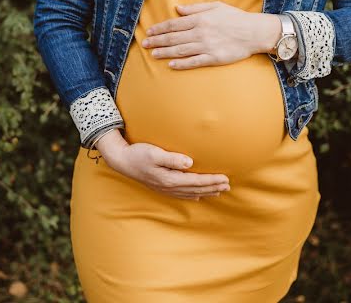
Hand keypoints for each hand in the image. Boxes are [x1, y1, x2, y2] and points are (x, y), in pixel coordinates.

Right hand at [95, 130, 229, 200]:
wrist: (121, 160)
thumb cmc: (137, 154)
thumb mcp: (154, 153)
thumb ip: (172, 158)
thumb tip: (189, 163)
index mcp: (169, 179)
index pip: (196, 181)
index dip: (211, 180)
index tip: (225, 178)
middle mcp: (168, 186)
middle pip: (196, 189)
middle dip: (213, 187)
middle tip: (228, 185)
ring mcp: (164, 188)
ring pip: (190, 193)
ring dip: (206, 192)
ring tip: (219, 191)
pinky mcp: (161, 186)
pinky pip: (181, 194)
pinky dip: (193, 195)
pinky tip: (198, 196)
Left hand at [141, 1, 280, 69]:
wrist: (254, 32)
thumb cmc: (235, 17)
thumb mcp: (215, 6)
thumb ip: (195, 8)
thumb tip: (177, 9)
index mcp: (200, 19)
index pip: (174, 24)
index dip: (160, 28)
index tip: (149, 31)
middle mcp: (201, 33)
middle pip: (174, 38)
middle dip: (157, 41)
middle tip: (145, 44)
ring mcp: (207, 46)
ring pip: (180, 50)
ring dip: (165, 52)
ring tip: (153, 54)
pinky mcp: (214, 58)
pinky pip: (194, 62)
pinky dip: (182, 64)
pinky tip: (171, 65)